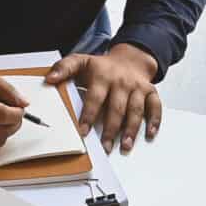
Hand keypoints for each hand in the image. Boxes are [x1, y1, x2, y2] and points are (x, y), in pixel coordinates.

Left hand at [45, 47, 161, 152]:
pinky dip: (155, 121)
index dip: (89, 115)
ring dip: (131, 129)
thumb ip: (64, 68)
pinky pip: (155, 106)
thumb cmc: (102, 67)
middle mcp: (121, 82)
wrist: (130, 58)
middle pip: (116, 108)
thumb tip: (49, 79)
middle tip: (104, 147)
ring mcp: (137, 87)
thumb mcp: (81, 61)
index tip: (83, 132)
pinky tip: (150, 134)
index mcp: (102, 76)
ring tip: (125, 146)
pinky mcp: (150, 91)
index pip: (95, 98)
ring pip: (135, 110)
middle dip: (110, 129)